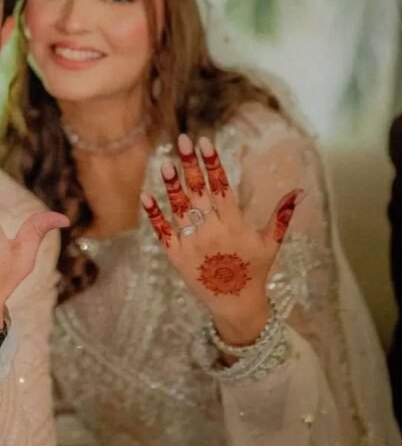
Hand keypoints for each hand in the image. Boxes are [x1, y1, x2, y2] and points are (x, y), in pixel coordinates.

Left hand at [141, 134, 301, 344]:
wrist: (235, 304)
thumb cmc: (254, 271)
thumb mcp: (270, 243)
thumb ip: (281, 215)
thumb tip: (300, 192)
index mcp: (235, 225)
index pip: (222, 187)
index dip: (212, 163)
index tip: (204, 142)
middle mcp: (212, 232)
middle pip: (199, 192)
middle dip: (190, 165)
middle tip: (182, 141)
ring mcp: (193, 244)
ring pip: (180, 209)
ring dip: (172, 185)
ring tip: (165, 163)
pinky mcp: (177, 257)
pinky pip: (163, 232)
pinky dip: (155, 215)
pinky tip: (146, 196)